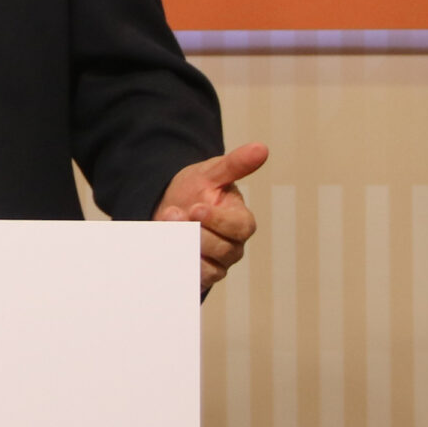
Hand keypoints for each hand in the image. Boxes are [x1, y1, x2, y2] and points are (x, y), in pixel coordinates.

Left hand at [153, 142, 267, 294]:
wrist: (166, 206)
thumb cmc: (195, 190)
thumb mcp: (210, 173)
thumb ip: (235, 164)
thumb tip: (262, 148)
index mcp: (241, 221)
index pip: (240, 227)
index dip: (218, 219)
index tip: (196, 208)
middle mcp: (233, 246)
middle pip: (223, 248)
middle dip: (194, 231)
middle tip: (172, 215)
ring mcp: (218, 263)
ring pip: (209, 266)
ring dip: (184, 247)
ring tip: (167, 229)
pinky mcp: (201, 276)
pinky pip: (195, 278)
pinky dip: (180, 264)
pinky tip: (166, 248)